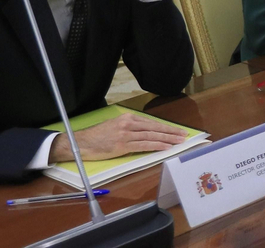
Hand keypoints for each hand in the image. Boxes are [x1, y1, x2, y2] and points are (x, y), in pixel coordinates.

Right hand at [52, 112, 187, 162]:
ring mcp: (126, 134)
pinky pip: (143, 145)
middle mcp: (128, 124)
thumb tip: (147, 132)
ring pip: (151, 136)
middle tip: (184, 135)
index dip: (165, 127)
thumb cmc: (98, 136)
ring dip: (167, 139)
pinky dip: (156, 146)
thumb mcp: (115, 126)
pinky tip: (166, 147)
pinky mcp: (122, 145)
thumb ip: (130, 128)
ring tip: (179, 141)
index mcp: (127, 118)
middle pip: (154, 128)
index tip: (176, 130)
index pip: (151, 123)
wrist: (81, 143)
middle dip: (171, 132)